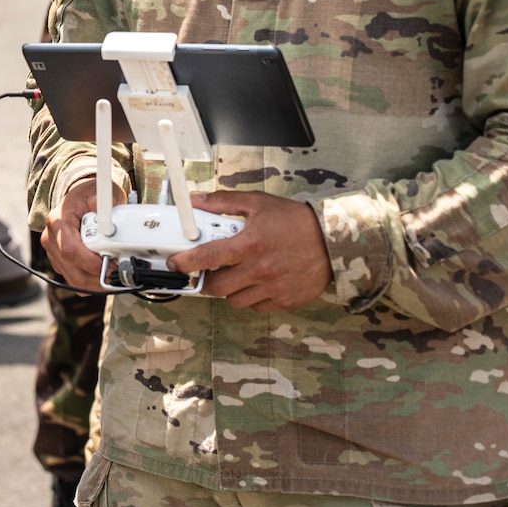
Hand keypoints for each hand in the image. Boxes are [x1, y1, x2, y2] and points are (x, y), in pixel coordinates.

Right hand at [41, 175, 105, 291]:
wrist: (78, 200)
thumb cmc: (89, 196)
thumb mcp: (100, 191)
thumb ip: (103, 199)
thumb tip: (98, 204)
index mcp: (58, 221)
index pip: (70, 250)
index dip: (92, 262)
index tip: (112, 264)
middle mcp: (51, 239)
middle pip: (73, 271)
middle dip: (98, 277)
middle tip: (119, 272)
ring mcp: (54, 253)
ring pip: (74, 280)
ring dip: (97, 283)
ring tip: (115, 272)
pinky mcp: (60, 263)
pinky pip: (75, 281)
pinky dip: (92, 282)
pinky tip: (105, 272)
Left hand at [170, 191, 330, 310]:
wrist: (333, 240)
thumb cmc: (295, 220)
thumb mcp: (258, 203)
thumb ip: (223, 202)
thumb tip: (197, 200)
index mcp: (249, 244)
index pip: (207, 258)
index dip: (185, 263)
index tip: (174, 265)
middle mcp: (259, 270)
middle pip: (216, 287)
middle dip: (206, 281)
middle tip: (208, 272)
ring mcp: (273, 288)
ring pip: (234, 300)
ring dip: (228, 290)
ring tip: (235, 275)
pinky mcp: (285, 300)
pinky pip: (256, 306)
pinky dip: (251, 297)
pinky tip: (255, 283)